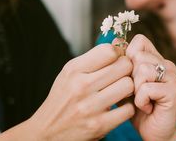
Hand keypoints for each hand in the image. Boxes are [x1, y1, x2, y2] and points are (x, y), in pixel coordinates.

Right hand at [0, 44, 134, 140]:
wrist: (47, 132)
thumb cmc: (62, 99)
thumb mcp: (69, 73)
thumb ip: (93, 59)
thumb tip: (118, 44)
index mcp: (74, 69)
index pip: (109, 50)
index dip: (118, 53)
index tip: (116, 59)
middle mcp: (81, 86)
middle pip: (123, 66)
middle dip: (127, 69)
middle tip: (121, 75)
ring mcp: (90, 107)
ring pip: (128, 85)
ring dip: (128, 88)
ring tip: (120, 91)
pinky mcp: (99, 126)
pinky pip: (128, 109)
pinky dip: (126, 108)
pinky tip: (118, 107)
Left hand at [125, 34, 175, 140]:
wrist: (152, 132)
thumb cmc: (137, 108)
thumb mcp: (123, 83)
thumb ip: (120, 64)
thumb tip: (114, 41)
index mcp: (156, 59)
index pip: (140, 41)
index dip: (127, 56)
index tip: (128, 76)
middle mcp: (167, 65)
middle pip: (139, 56)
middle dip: (129, 77)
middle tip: (135, 92)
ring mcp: (172, 77)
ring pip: (143, 70)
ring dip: (135, 90)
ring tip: (141, 100)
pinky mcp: (174, 92)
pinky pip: (147, 88)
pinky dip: (141, 101)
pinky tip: (146, 107)